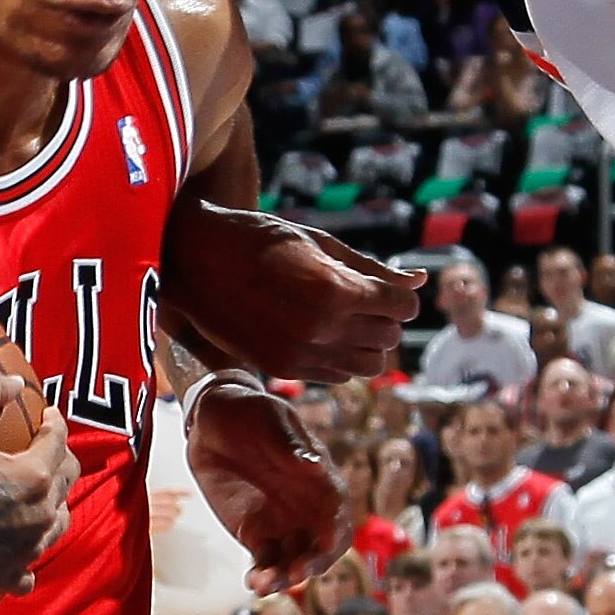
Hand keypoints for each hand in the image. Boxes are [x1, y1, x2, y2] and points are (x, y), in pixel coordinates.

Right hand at [0, 371, 76, 595]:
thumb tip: (12, 381)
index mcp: (34, 474)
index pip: (58, 440)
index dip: (54, 422)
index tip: (48, 415)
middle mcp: (40, 514)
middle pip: (67, 481)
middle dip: (61, 460)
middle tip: (48, 450)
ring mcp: (27, 550)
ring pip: (58, 525)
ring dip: (54, 507)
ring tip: (42, 498)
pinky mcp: (8, 576)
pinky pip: (29, 571)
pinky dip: (27, 559)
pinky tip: (19, 554)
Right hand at [159, 206, 424, 382]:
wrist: (196, 261)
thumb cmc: (260, 240)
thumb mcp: (319, 243)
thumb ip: (371, 267)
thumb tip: (418, 281)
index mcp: (335, 290)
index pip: (400, 307)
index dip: (400, 297)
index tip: (387, 288)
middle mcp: (321, 328)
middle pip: (388, 338)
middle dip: (386, 319)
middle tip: (365, 299)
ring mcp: (300, 353)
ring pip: (368, 365)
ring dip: (368, 343)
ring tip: (346, 319)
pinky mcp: (282, 368)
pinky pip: (337, 375)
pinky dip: (341, 358)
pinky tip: (323, 333)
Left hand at [185, 374, 354, 592]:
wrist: (211, 421)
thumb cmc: (249, 411)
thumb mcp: (269, 419)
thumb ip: (289, 444)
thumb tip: (314, 466)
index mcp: (319, 477)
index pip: (337, 510)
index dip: (336, 530)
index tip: (326, 543)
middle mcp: (306, 506)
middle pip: (321, 545)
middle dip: (312, 563)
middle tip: (295, 573)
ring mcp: (282, 523)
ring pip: (293, 560)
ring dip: (285, 577)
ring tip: (265, 584)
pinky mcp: (255, 534)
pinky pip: (265, 562)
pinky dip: (262, 576)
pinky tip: (254, 583)